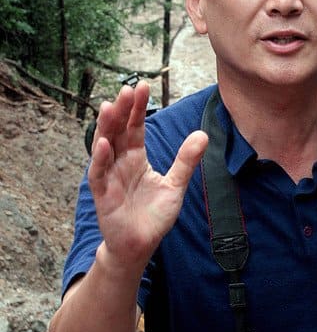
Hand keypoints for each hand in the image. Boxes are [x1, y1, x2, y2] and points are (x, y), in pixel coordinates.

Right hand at [88, 81, 207, 272]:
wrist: (141, 245)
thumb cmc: (154, 216)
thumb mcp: (175, 185)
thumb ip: (186, 161)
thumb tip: (203, 134)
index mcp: (136, 157)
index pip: (135, 127)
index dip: (137, 108)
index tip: (142, 86)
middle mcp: (120, 162)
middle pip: (118, 131)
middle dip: (122, 110)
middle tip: (128, 88)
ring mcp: (109, 176)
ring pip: (104, 146)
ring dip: (106, 127)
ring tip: (109, 106)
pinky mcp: (103, 194)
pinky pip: (99, 173)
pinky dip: (100, 158)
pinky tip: (104, 143)